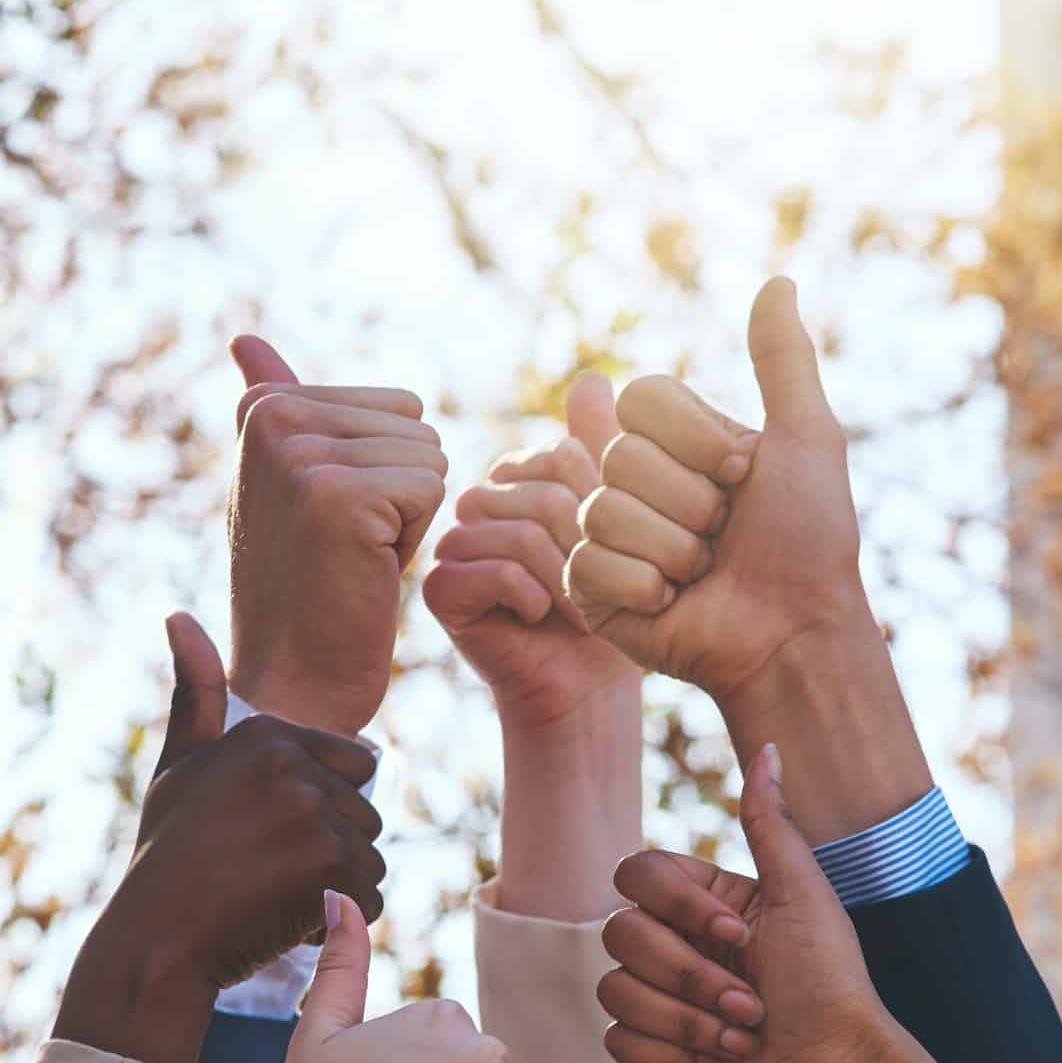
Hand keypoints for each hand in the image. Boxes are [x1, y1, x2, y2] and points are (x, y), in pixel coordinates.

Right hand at [54, 614, 383, 1062]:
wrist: (157, 938)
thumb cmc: (168, 854)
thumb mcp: (179, 765)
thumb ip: (197, 692)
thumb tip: (179, 615)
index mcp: (268, 734)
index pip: (356, 767)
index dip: (321, 810)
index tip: (270, 835)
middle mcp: (294, 765)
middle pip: (364, 816)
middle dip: (329, 851)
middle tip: (266, 872)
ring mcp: (314, 814)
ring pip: (370, 859)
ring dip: (335, 887)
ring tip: (274, 896)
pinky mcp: (329, 865)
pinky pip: (368, 898)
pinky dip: (337, 919)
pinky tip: (285, 920)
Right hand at [226, 335, 447, 734]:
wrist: (295, 673)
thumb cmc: (303, 581)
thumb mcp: (281, 481)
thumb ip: (274, 405)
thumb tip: (244, 338)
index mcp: (263, 406)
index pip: (393, 406)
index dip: (381, 469)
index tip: (331, 516)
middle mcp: (272, 418)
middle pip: (416, 427)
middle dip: (400, 489)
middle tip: (347, 542)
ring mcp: (301, 455)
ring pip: (428, 458)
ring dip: (408, 514)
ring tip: (353, 553)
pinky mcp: (339, 495)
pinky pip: (431, 490)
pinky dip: (413, 536)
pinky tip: (365, 566)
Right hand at [423, 373, 635, 730]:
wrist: (589, 684)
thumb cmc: (613, 603)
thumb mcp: (621, 518)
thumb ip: (606, 448)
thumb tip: (590, 378)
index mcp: (517, 476)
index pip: (563, 456)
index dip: (602, 506)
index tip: (618, 550)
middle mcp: (478, 502)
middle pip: (544, 493)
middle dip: (587, 549)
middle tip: (600, 588)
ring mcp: (453, 543)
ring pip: (520, 531)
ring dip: (563, 579)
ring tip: (576, 608)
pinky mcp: (439, 588)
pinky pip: (492, 568)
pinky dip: (529, 597)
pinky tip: (537, 618)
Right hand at [564, 278, 864, 701]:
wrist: (793, 632)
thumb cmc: (809, 541)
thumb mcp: (806, 437)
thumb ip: (783, 359)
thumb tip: (778, 278)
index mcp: (676, 443)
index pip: (640, 398)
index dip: (695, 438)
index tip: (741, 474)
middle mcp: (635, 483)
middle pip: (620, 455)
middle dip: (688, 502)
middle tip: (723, 536)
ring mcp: (608, 537)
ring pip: (603, 510)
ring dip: (671, 550)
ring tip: (701, 574)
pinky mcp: (589, 590)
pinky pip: (589, 562)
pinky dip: (643, 587)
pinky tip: (671, 605)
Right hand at [598, 743, 887, 1062]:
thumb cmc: (830, 982)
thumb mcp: (803, 894)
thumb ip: (770, 822)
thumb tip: (769, 746)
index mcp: (702, 903)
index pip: (637, 875)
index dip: (680, 906)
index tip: (742, 934)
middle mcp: (673, 944)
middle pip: (618, 934)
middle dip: (690, 975)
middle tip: (753, 1001)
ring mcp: (659, 998)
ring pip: (615, 989)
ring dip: (688, 1019)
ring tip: (742, 1034)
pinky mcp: (653, 1051)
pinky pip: (617, 1041)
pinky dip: (670, 1053)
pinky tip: (716, 1061)